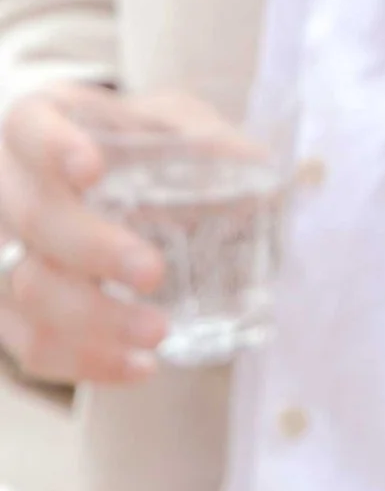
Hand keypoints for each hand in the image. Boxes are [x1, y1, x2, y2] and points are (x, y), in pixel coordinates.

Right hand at [0, 82, 233, 387]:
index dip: (54, 148)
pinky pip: (31, 347)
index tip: (93, 169)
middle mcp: (7, 187)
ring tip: (157, 332)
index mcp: (38, 124)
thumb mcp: (164, 124)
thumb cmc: (131, 145)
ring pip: (26, 291)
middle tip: (153, 273)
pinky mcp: (6, 312)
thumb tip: (254, 162)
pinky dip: (84, 362)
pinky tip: (137, 366)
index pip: (31, 127)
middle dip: (94, 250)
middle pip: (33, 219)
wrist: (97, 193)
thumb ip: (201, 139)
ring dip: (92, 321)